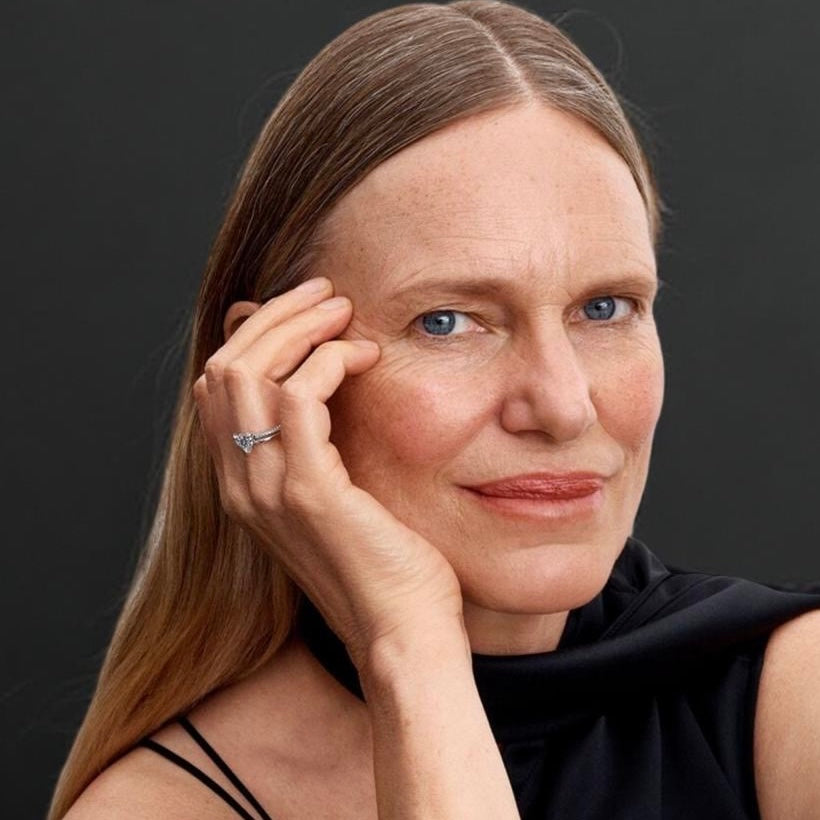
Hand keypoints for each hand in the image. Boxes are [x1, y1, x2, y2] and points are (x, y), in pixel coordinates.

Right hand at [192, 277, 463, 665]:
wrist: (401, 633)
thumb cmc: (382, 563)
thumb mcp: (334, 496)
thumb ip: (314, 444)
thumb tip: (319, 381)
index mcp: (241, 483)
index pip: (218, 383)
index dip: (256, 334)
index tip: (310, 312)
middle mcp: (239, 484)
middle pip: (225, 365)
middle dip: (275, 316)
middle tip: (328, 295)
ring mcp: (266, 489)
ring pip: (250, 371)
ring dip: (301, 328)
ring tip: (346, 314)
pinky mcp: (309, 491)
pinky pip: (300, 397)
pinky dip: (330, 361)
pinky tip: (365, 358)